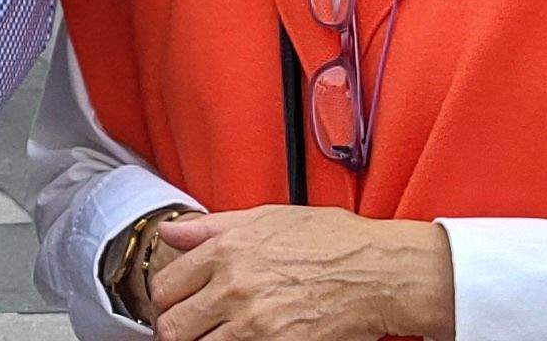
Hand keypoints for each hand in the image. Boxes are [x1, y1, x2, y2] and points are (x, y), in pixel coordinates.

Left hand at [146, 206, 451, 340]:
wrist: (380, 272)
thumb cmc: (335, 243)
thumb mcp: (267, 218)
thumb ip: (211, 227)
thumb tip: (172, 231)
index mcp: (226, 252)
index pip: (165, 286)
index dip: (167, 300)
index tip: (176, 305)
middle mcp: (234, 288)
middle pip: (173, 325)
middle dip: (177, 329)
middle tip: (192, 328)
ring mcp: (253, 324)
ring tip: (218, 336)